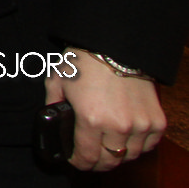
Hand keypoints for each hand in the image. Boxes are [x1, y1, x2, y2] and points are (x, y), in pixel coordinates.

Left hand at [46, 51, 164, 171]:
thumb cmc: (84, 61)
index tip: (76, 159)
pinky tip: (126, 139)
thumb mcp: (58, 81)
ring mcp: (140, 124)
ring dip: (118, 155)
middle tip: (91, 156)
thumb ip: (52, 104)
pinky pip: (149, 145)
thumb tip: (52, 120)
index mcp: (91, 119)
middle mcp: (118, 126)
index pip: (88, 157)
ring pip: (130, 155)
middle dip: (97, 162)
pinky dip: (138, 146)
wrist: (115, 45)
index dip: (80, 162)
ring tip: (108, 146)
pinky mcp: (156, 120)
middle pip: (110, 160)